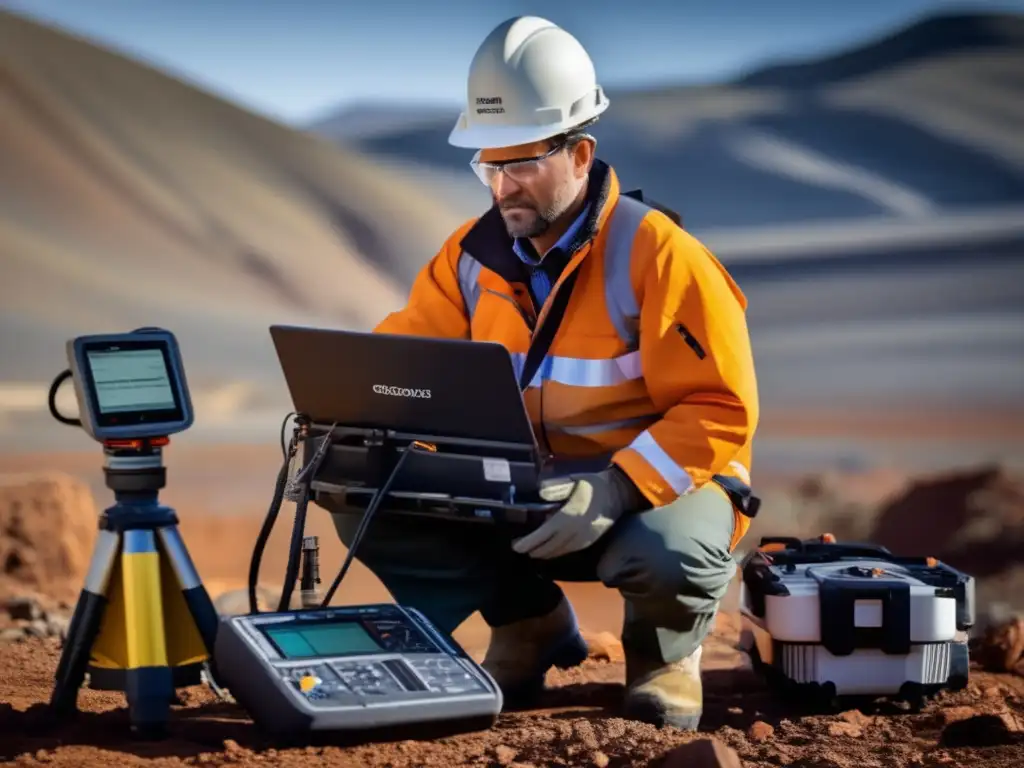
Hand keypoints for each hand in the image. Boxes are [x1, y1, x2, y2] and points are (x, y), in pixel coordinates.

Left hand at [511, 467, 640, 559]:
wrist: (619, 494)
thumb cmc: (594, 485)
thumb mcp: (573, 480)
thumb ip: (555, 488)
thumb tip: (539, 494)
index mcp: (567, 517)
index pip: (543, 536)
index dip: (528, 543)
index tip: (515, 546)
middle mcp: (574, 533)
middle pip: (548, 548)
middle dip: (533, 549)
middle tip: (520, 548)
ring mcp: (583, 540)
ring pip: (558, 552)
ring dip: (544, 553)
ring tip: (532, 550)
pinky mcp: (589, 542)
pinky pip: (568, 551)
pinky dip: (556, 552)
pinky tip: (551, 549)